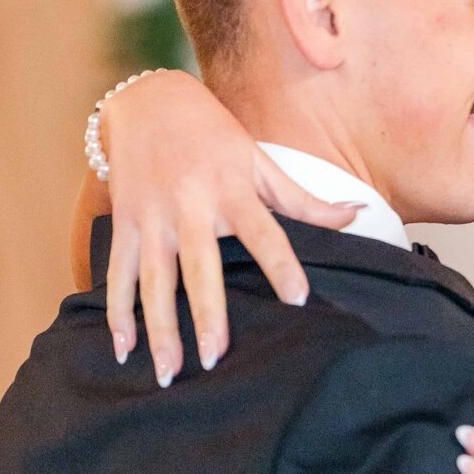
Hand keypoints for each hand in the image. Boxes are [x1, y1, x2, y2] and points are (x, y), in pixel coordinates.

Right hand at [101, 71, 366, 385]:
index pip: (262, 231)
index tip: (297, 298)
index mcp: (230, 189)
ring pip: (154, 280)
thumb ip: (303, 198)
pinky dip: (118, 312)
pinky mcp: (123, 223)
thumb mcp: (259, 159)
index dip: (280, 263)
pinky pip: (118, 274)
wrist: (147, 100)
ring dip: (159, 328)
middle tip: (215, 358)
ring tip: (168, 373)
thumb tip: (355, 216)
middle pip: (199, 267)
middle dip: (205, 313)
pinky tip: (125, 349)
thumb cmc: (213, 135)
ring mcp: (152, 216)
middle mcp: (189, 205)